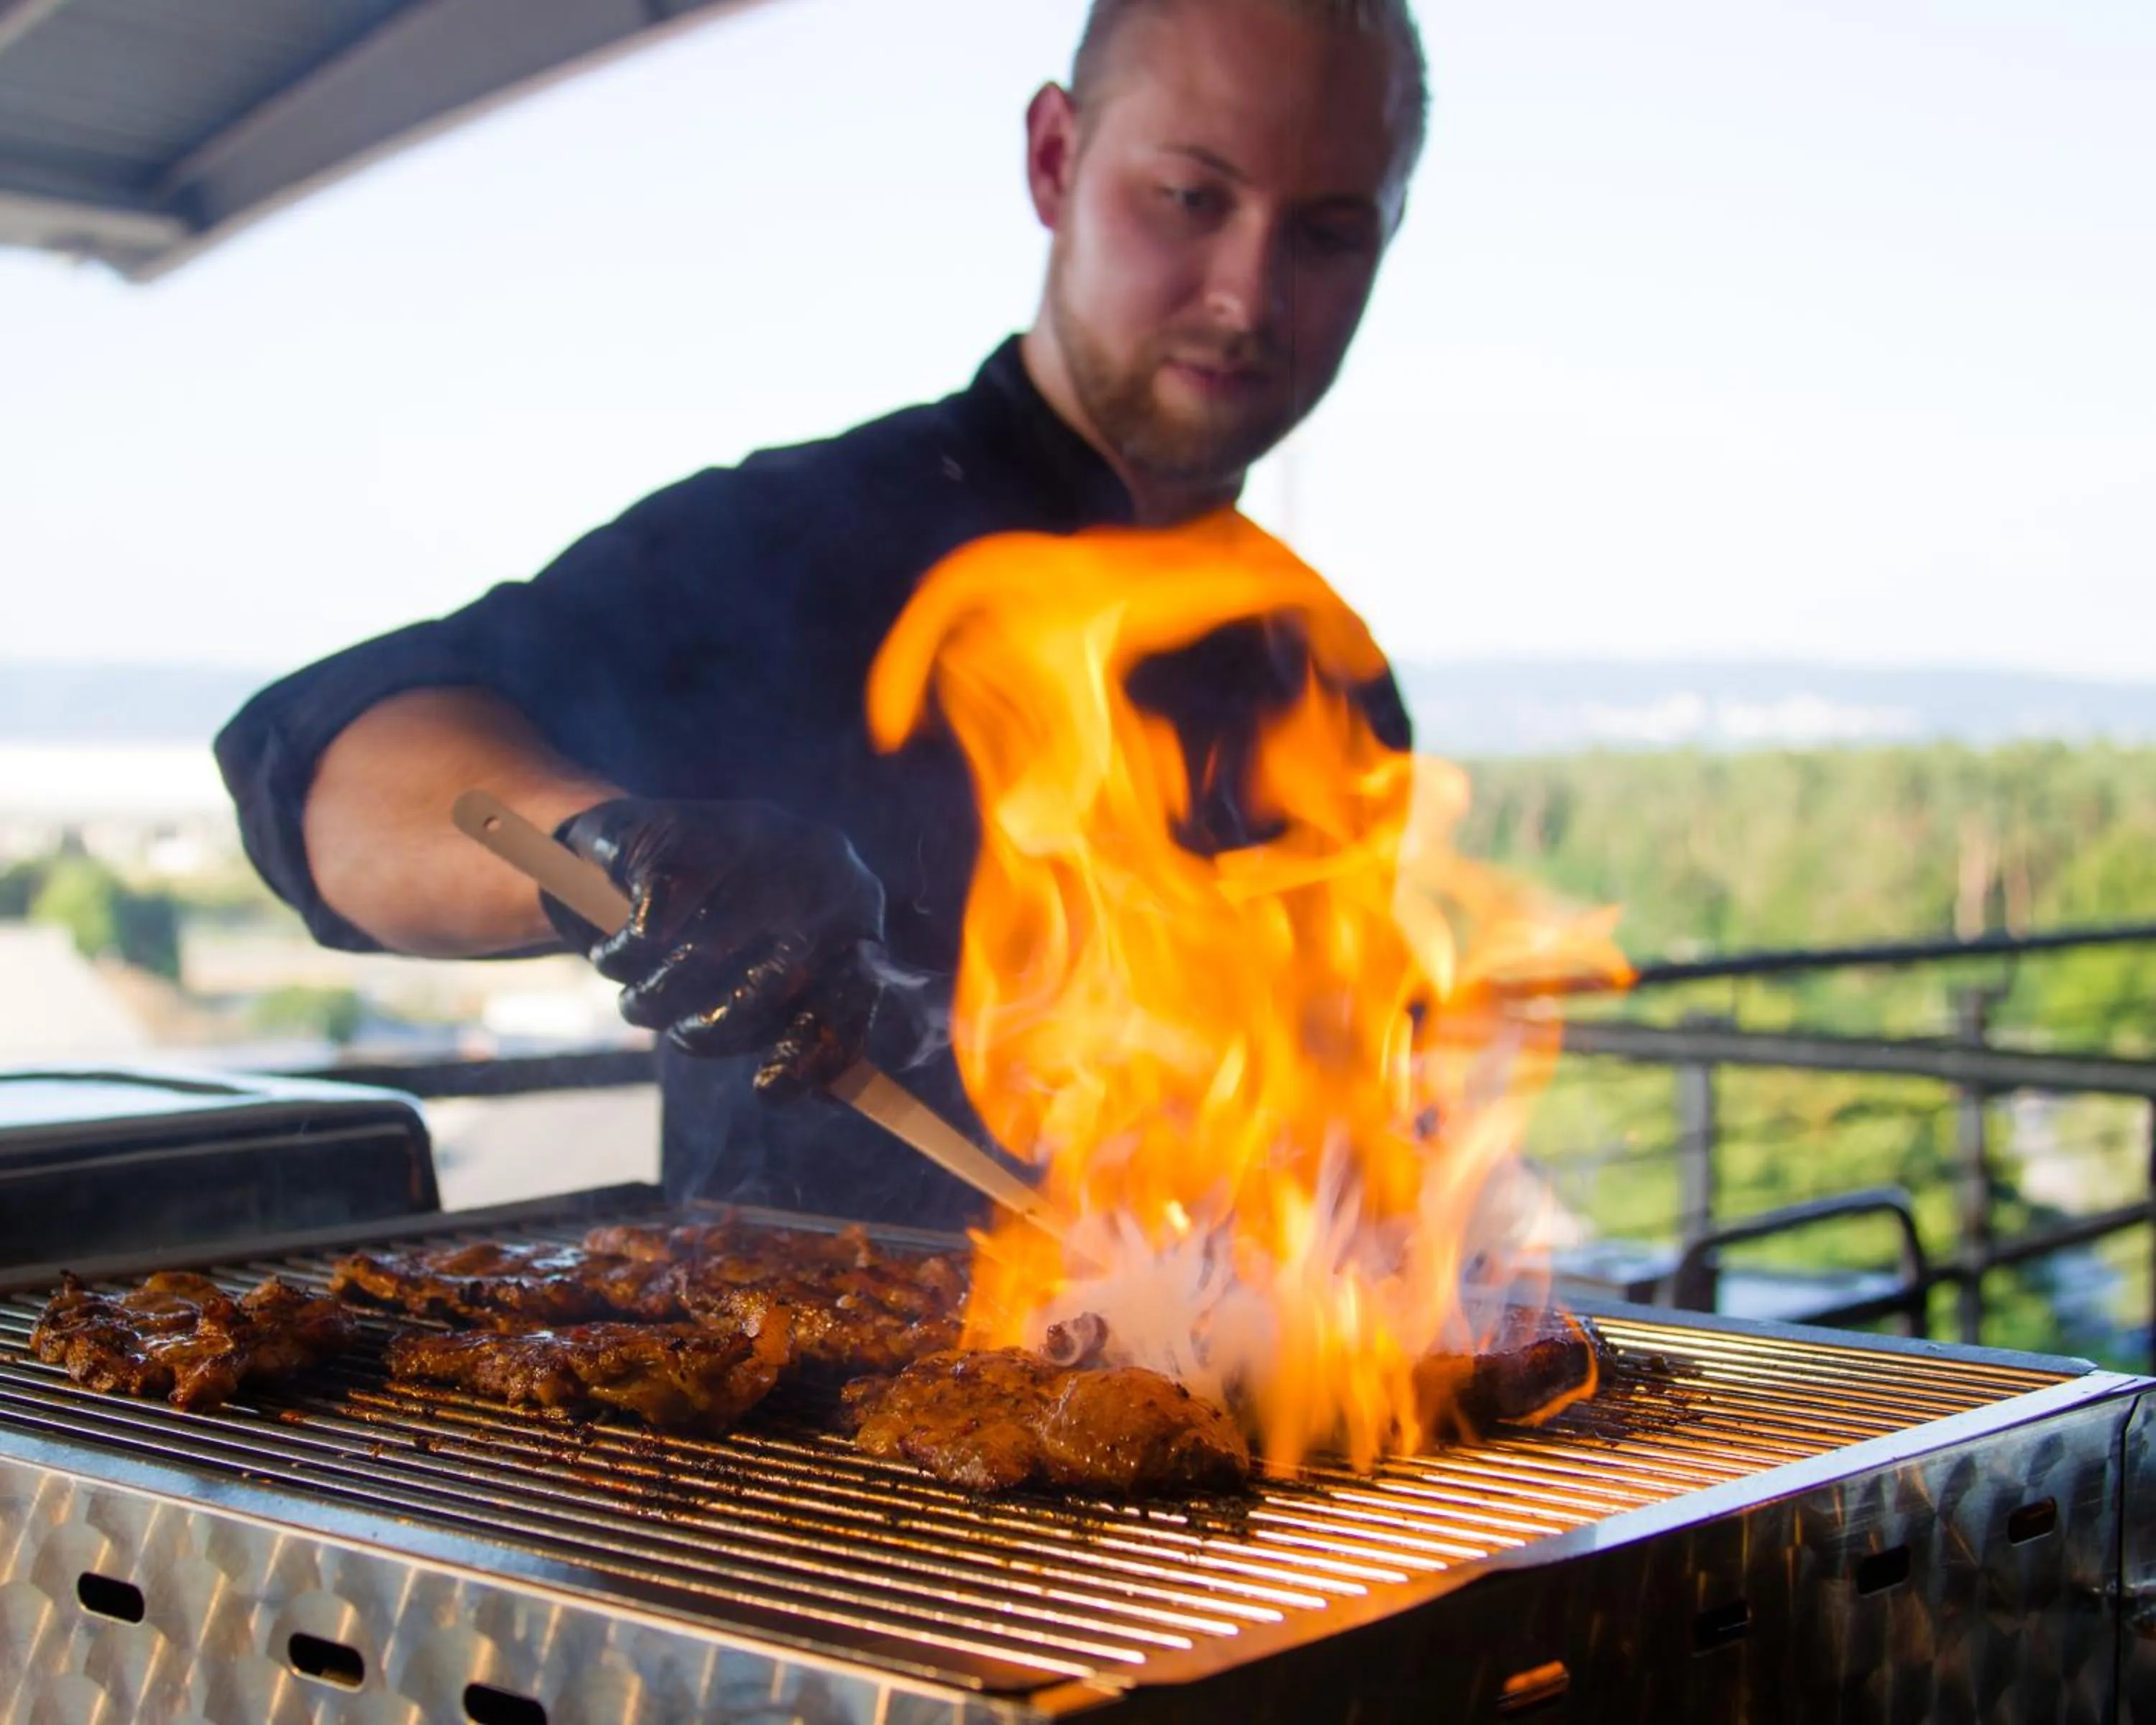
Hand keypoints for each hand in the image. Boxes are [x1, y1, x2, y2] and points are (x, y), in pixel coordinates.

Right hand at [544, 798, 884, 1098]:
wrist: (640, 846)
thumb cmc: (725, 926)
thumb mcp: (774, 973)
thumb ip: (805, 1030)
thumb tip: (821, 1098)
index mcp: (856, 910)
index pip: (853, 991)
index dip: (810, 1050)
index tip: (766, 1093)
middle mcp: (822, 866)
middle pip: (770, 984)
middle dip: (711, 1031)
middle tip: (679, 1035)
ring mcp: (757, 838)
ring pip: (702, 958)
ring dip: (652, 1000)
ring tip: (637, 1000)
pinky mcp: (685, 831)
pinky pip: (651, 930)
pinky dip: (622, 956)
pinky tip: (615, 950)